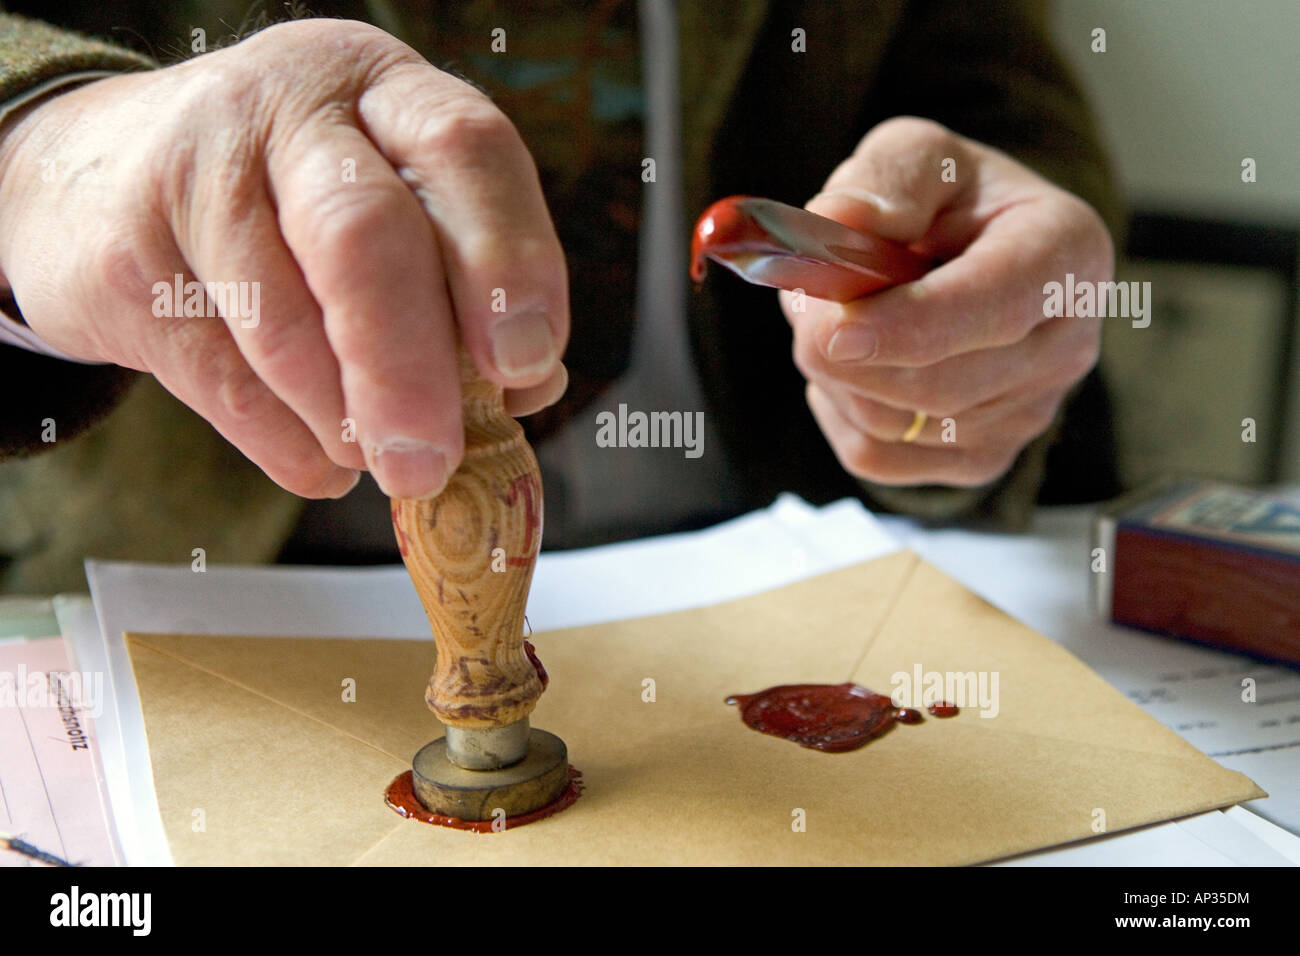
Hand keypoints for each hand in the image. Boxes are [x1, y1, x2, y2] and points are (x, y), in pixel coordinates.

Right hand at [0, 19, 568, 498]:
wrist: (98, 179)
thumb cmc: (291, 208)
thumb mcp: (387, 201)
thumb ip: (463, 283)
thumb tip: (532, 389)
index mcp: (386, 90)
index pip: (468, 149)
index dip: (510, 263)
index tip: (528, 365)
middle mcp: (290, 110)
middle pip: (366, 234)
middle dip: (413, 369)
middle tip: (430, 459)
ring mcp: (195, 174)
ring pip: (287, 325)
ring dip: (346, 422)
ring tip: (378, 458)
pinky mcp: (128, 257)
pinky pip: (227, 384)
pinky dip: (289, 446)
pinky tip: (320, 458)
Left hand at [781, 117, 1112, 487]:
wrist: (971, 255)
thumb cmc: (948, 201)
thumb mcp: (922, 156)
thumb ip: (886, 179)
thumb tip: (839, 221)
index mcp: (1065, 254)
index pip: (995, 308)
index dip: (910, 325)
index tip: (837, 330)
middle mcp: (1066, 346)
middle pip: (936, 385)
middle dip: (845, 350)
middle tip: (804, 301)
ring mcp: (1030, 413)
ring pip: (894, 425)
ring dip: (833, 374)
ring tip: (837, 318)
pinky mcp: (983, 458)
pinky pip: (878, 456)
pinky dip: (838, 410)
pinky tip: (852, 364)